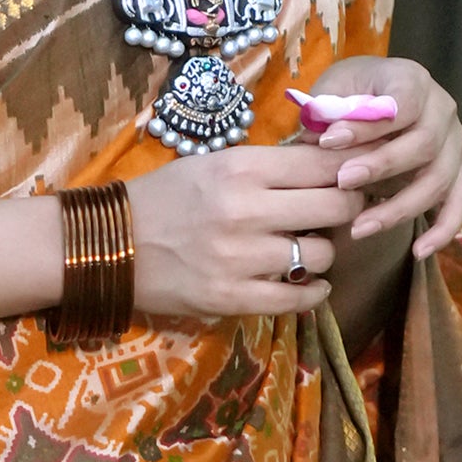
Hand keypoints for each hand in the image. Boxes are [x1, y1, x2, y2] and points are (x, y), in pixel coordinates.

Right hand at [124, 139, 361, 323]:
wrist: (109, 246)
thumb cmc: (165, 198)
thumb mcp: (215, 164)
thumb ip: (269, 166)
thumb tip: (330, 162)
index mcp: (241, 168)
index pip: (325, 164)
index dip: (349, 170)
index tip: (352, 177)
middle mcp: (246, 210)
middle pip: (337, 207)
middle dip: (346, 209)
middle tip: (338, 213)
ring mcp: (240, 258)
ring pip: (323, 254)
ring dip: (325, 252)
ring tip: (308, 248)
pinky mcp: (231, 298)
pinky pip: (297, 299)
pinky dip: (314, 292)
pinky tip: (311, 284)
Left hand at [296, 56, 461, 256]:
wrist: (376, 100)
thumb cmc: (352, 96)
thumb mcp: (333, 91)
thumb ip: (327, 112)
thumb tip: (320, 142)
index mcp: (413, 79)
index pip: (402, 102)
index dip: (369, 124)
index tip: (329, 141)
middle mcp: (444, 109)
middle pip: (425, 143)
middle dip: (382, 166)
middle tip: (342, 183)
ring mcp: (456, 143)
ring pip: (439, 180)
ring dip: (400, 208)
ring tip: (360, 228)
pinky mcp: (460, 172)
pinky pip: (459, 204)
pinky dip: (442, 230)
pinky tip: (418, 252)